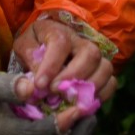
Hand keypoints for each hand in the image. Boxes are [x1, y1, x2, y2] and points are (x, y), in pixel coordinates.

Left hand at [12, 17, 115, 134]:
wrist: (44, 45)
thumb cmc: (33, 47)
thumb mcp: (23, 49)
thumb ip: (25, 66)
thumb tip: (31, 89)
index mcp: (58, 30)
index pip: (60, 43)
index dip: (51, 65)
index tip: (40, 84)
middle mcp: (80, 41)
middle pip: (90, 53)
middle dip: (74, 75)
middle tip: (56, 91)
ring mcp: (94, 56)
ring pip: (105, 67)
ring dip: (89, 87)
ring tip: (71, 100)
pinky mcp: (101, 71)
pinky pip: (112, 82)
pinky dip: (101, 95)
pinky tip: (84, 104)